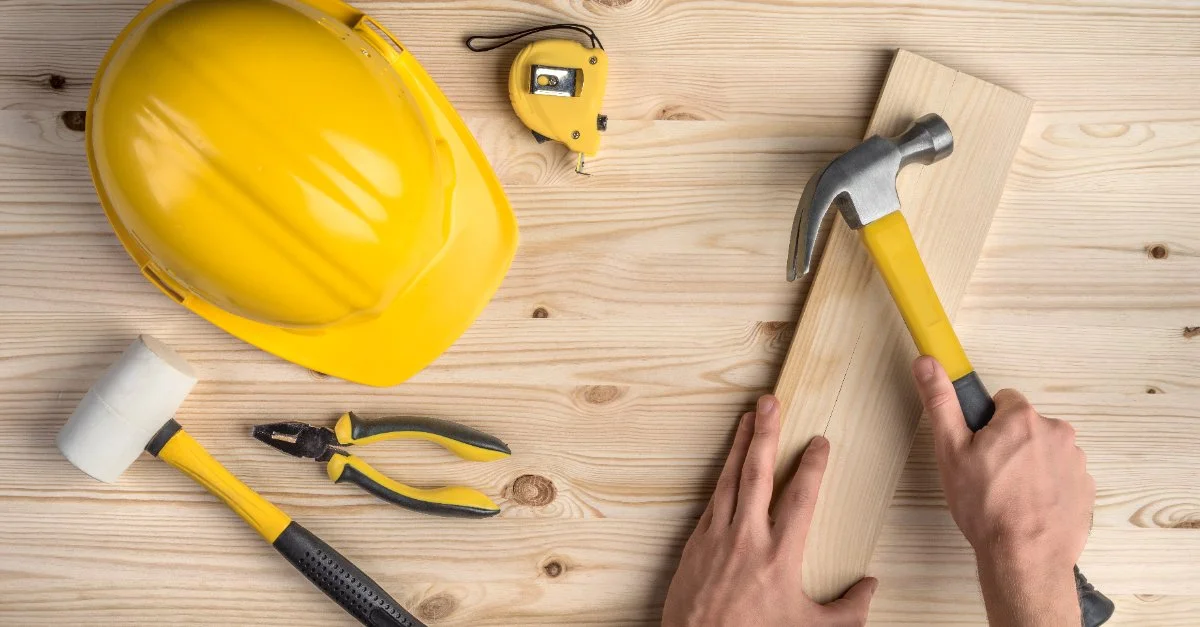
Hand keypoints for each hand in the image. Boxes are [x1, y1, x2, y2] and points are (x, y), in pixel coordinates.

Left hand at [662, 395, 877, 626]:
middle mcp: (747, 539)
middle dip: (767, 434)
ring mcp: (716, 539)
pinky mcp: (694, 545)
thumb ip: (847, 611)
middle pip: (758, 474)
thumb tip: (871, 587)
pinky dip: (720, 478)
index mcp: (780, 556)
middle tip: (770, 402)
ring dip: (739, 445)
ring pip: (729, 480)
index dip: (813, 466)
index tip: (820, 442)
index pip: (802, 498)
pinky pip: (711, 502)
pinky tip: (727, 465)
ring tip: (747, 418)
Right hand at [911, 356, 1093, 626]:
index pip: (1003, 401)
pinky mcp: (1085, 488)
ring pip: (1043, 451)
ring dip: (1029, 465)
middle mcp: (1057, 432)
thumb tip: (928, 362)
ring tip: (1008, 495)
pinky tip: (1028, 507)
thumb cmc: (986, 506)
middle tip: (989, 475)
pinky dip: (1046, 486)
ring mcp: (1076, 461)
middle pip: (1025, 426)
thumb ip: (940, 401)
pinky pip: (1060, 475)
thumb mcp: (951, 451)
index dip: (986, 424)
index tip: (978, 447)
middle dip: (1009, 444)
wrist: (1025, 558)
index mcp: (1022, 418)